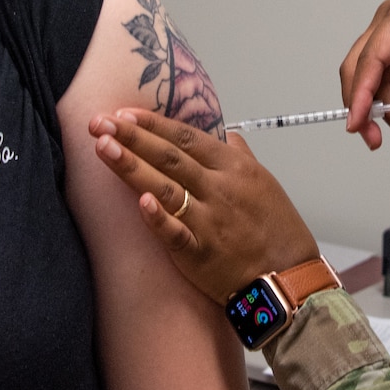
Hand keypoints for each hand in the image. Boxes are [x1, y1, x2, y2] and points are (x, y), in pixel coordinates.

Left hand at [89, 109, 319, 304]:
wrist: (290, 276)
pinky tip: (139, 202)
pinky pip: (176, 233)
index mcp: (233, 168)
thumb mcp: (264, 182)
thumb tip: (227, 135)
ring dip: (131, 166)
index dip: (153, 124)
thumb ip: (240, 156)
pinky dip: (158, 219)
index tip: (123, 113)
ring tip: (103, 147)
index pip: (186, 138)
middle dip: (131, 137)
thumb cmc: (277, 230)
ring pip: (165, 187)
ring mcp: (209, 221)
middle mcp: (219, 189)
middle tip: (98, 122)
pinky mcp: (201, 253)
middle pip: (169, 156)